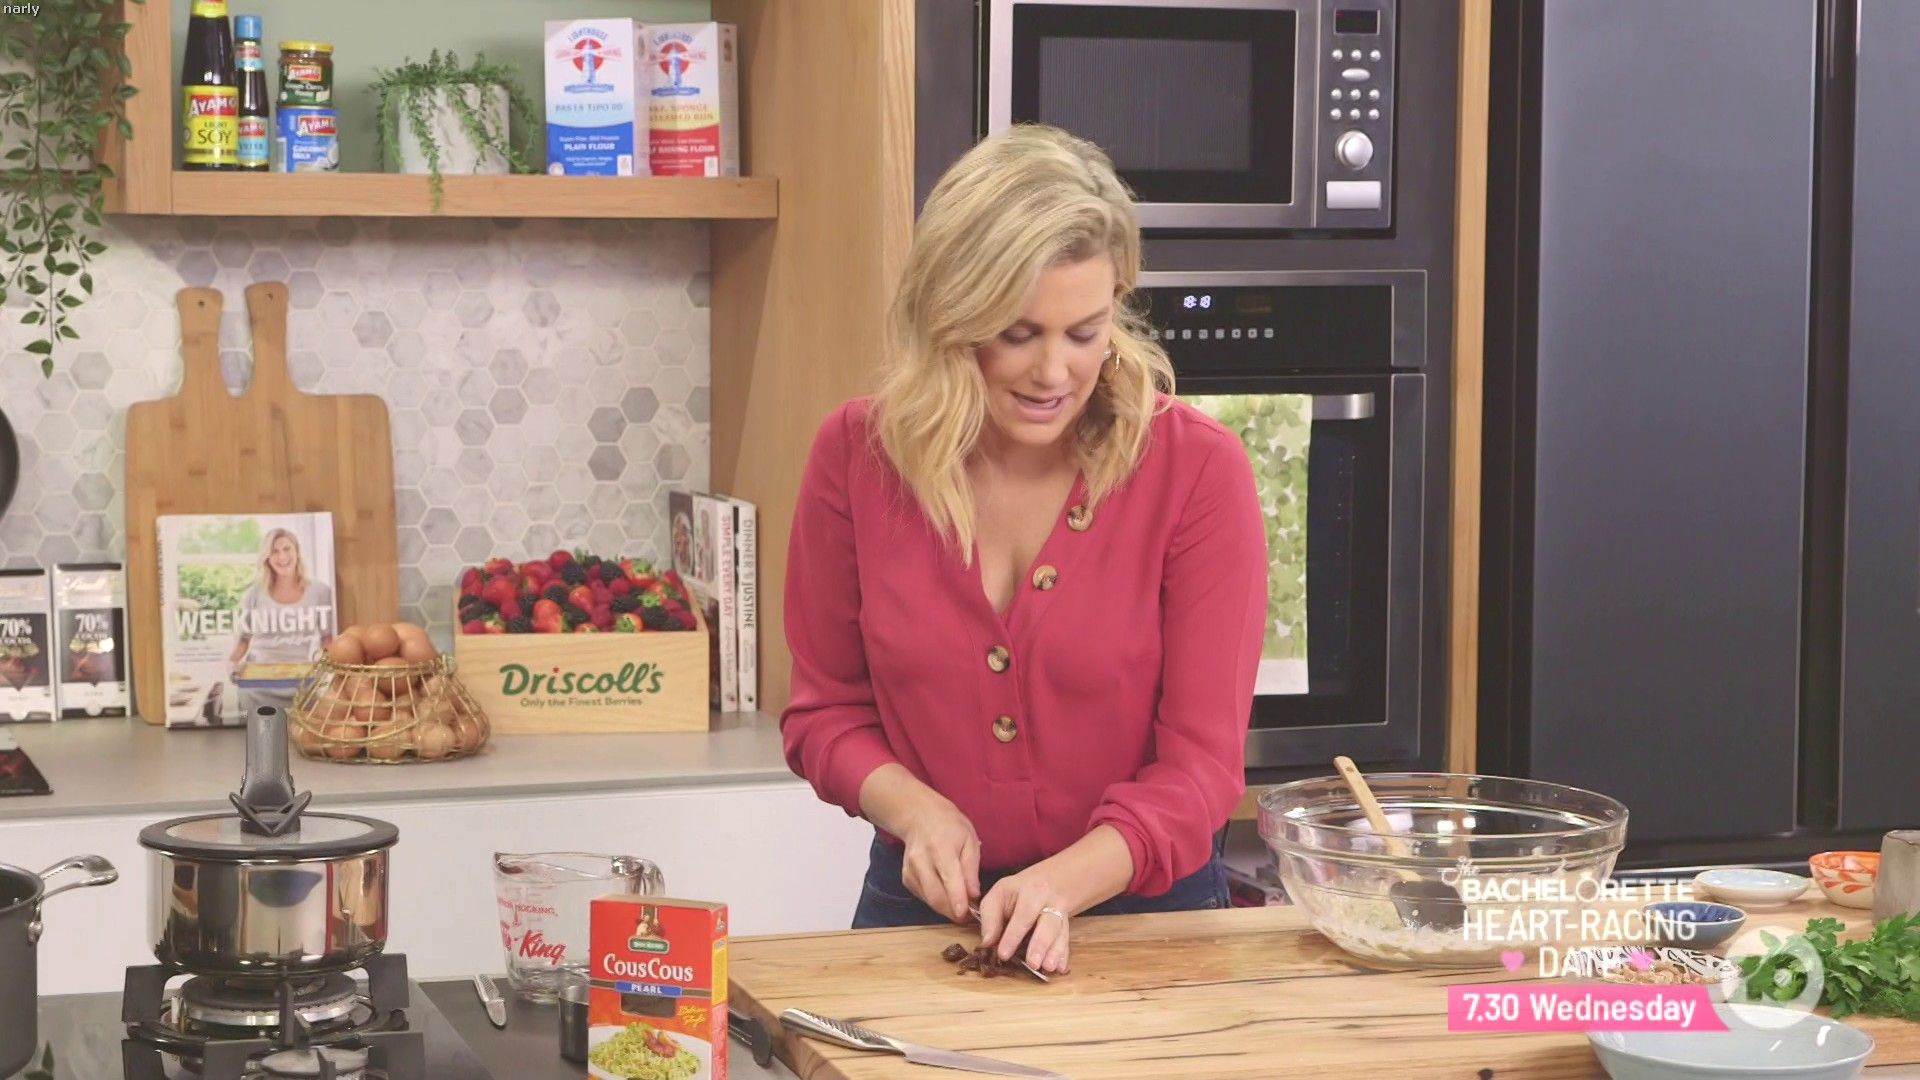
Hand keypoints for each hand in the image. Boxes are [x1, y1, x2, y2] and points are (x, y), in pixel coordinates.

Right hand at [893, 791, 981, 923]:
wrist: (919, 817)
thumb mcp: (969, 840)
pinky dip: (936, 901)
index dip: (957, 899)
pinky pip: (923, 897)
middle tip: (969, 916)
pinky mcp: (906, 878)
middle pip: (936, 895)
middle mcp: (921, 860)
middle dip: (953, 911)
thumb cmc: (950, 827)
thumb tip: (974, 894)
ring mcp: (910, 870)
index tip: (965, 915)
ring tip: (961, 906)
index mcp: (940, 847)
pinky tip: (946, 895)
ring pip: (929, 900)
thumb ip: (971, 868)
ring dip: (946, 909)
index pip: (949, 878)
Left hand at [977, 865, 1072, 974]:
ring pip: (1060, 932)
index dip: (1013, 935)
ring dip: (1055, 951)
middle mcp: (1048, 902)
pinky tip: (1061, 968)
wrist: (1048, 881)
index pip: (1023, 914)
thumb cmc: (1017, 892)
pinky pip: (1066, 940)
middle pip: (1048, 923)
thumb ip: (990, 916)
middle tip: (1033, 964)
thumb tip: (987, 942)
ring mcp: (1060, 913)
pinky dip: (1064, 954)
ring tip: (1048, 967)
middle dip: (1040, 944)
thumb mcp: (999, 894)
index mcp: (1029, 891)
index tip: (1004, 954)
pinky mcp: (1066, 925)